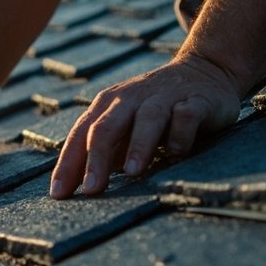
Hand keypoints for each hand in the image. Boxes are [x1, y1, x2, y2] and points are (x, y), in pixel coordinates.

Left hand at [50, 54, 242, 197]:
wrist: (206, 71)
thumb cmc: (156, 110)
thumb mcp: (127, 127)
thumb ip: (107, 152)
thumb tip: (81, 189)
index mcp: (107, 106)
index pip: (80, 135)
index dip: (68, 165)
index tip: (59, 194)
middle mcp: (130, 99)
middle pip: (106, 128)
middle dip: (95, 159)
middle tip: (91, 189)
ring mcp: (163, 97)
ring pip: (146, 119)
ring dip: (138, 146)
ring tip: (133, 173)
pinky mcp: (196, 100)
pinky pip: (186, 116)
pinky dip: (180, 133)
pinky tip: (176, 152)